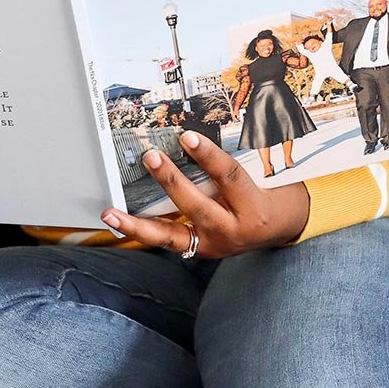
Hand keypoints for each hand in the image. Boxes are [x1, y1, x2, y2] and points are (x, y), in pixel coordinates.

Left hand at [100, 131, 309, 257]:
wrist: (276, 229)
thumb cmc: (264, 192)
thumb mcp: (256, 175)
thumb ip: (225, 162)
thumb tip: (188, 136)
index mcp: (251, 205)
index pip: (228, 177)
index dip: (208, 156)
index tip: (188, 136)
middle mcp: (231, 229)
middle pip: (197, 206)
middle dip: (171, 182)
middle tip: (151, 157)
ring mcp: (212, 244)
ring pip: (171, 236)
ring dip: (137, 225)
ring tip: (111, 214)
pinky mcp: (198, 251)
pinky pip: (166, 241)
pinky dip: (141, 232)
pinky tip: (118, 223)